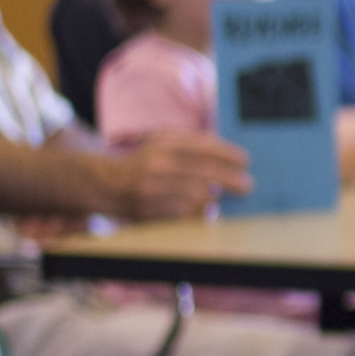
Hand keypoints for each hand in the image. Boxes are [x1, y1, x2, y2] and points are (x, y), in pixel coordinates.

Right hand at [110, 132, 250, 220]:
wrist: (107, 183)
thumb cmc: (144, 159)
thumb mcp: (162, 140)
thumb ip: (191, 140)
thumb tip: (226, 152)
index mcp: (162, 145)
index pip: (202, 148)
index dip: (227, 154)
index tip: (245, 161)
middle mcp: (156, 166)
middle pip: (203, 173)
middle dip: (230, 180)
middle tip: (248, 185)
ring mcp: (151, 190)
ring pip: (195, 197)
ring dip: (214, 198)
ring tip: (223, 196)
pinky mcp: (148, 212)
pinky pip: (183, 215)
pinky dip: (199, 212)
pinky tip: (207, 209)